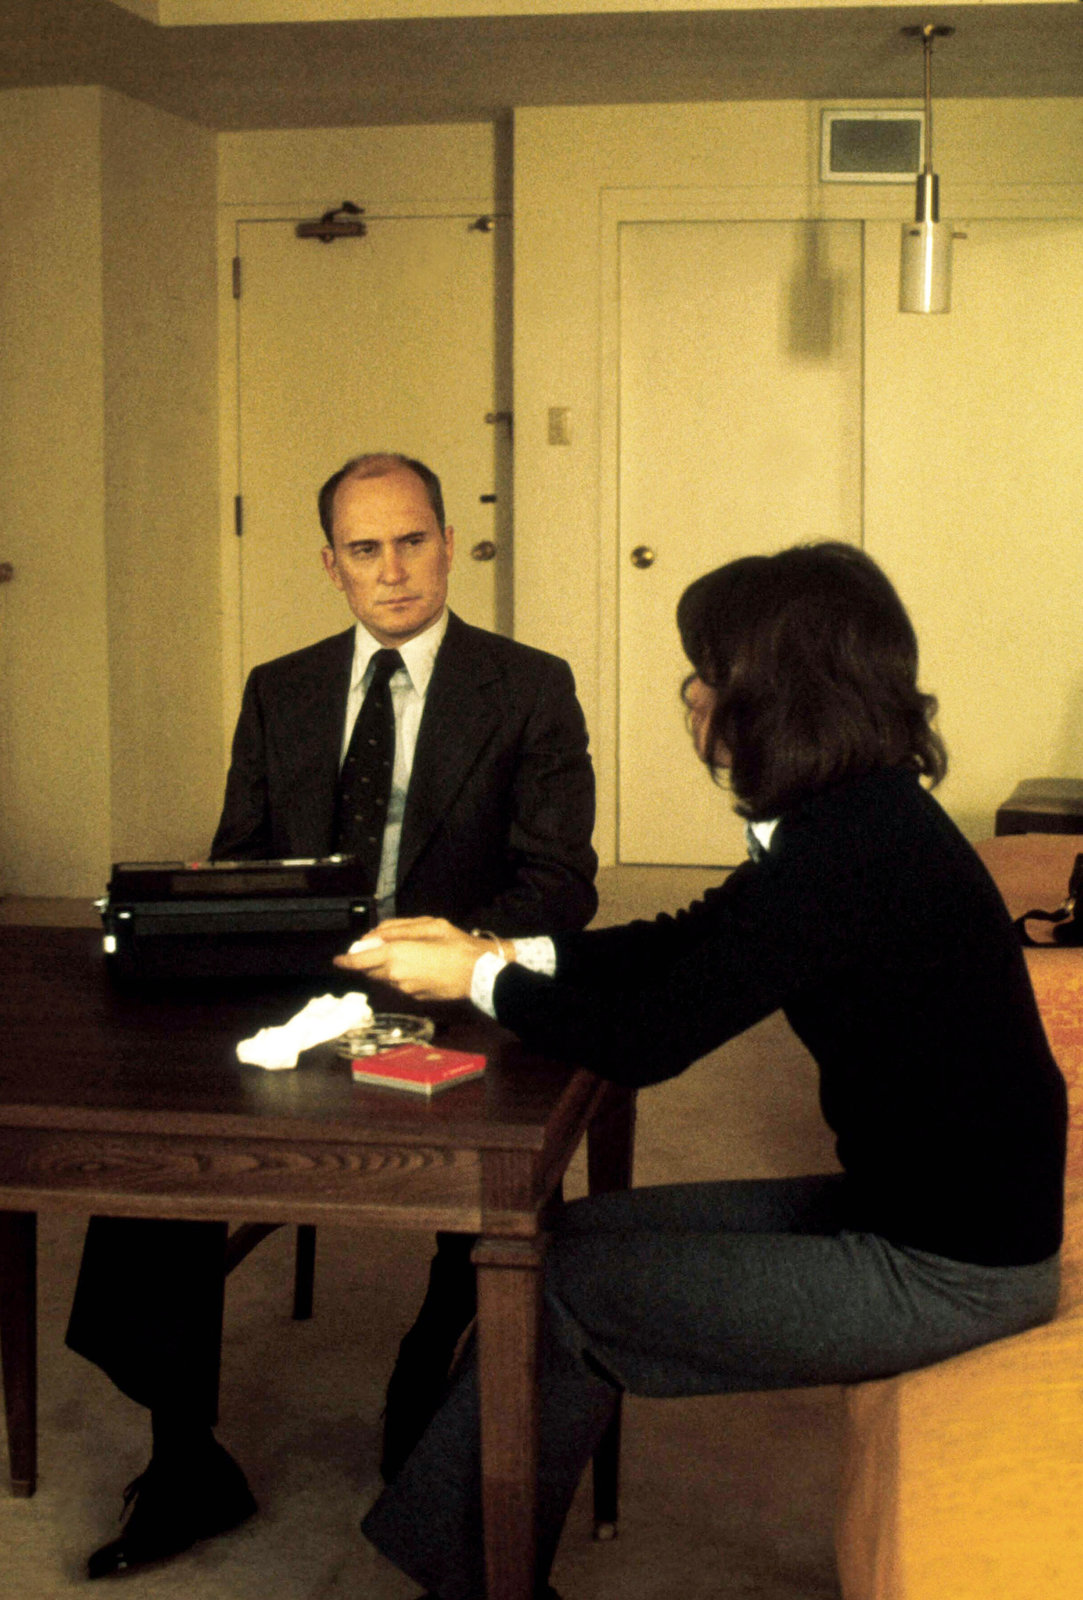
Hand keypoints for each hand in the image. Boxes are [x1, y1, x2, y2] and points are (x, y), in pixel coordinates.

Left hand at [333, 917, 499, 1000]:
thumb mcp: (429, 925)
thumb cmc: (456, 944)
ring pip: (384, 978)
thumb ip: (397, 930)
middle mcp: (395, 975)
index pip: (360, 960)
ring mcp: (405, 989)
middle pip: (370, 970)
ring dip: (384, 968)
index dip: (346, 960)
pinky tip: (417, 966)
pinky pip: (399, 985)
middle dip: (367, 961)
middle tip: (374, 948)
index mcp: (396, 955)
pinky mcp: (415, 997)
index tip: (338, 959)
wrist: (479, 974)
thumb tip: (372, 937)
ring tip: (403, 954)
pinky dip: (399, 975)